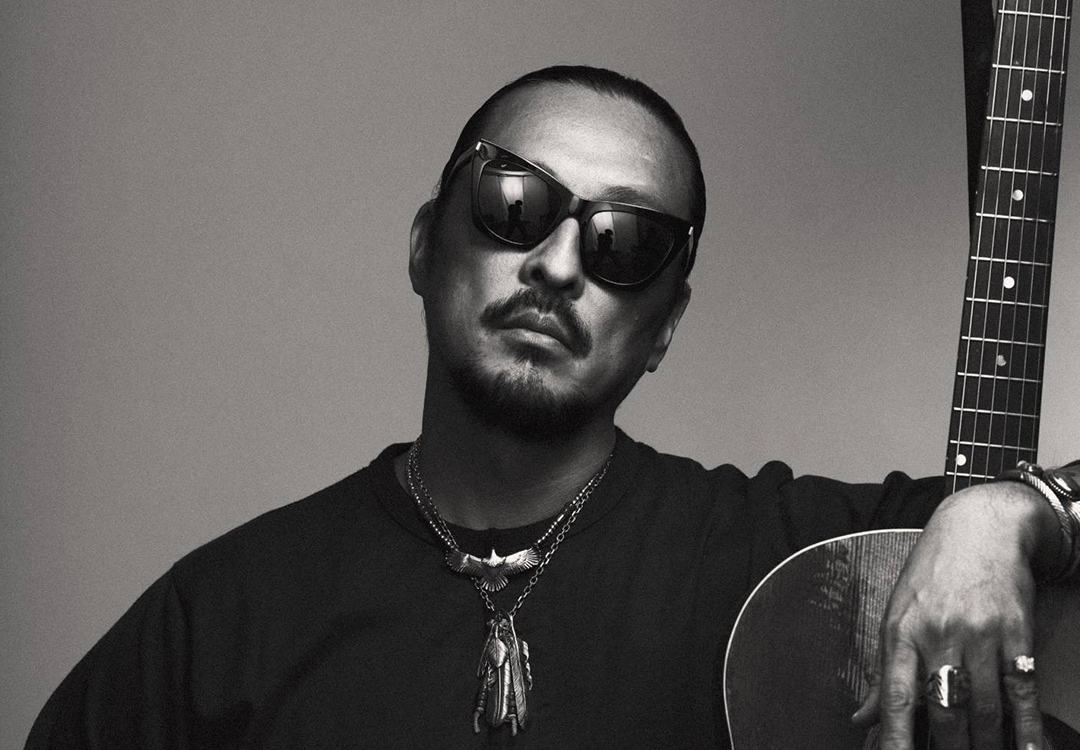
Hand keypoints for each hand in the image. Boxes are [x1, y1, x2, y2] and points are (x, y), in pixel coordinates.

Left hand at [852, 482, 1057, 748]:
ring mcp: (980, 634)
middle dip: (948, 749)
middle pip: (945, 709)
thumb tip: (861, 717)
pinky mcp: (1016, 634)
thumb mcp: (896, 614)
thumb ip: (885, 672)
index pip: (896, 696)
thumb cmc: (932, 575)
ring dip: (984, 744)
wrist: (980, 528)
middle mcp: (939, 634)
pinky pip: (1021, 692)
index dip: (895, 737)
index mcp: (901, 632)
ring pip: (984, 708)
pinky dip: (1026, 729)